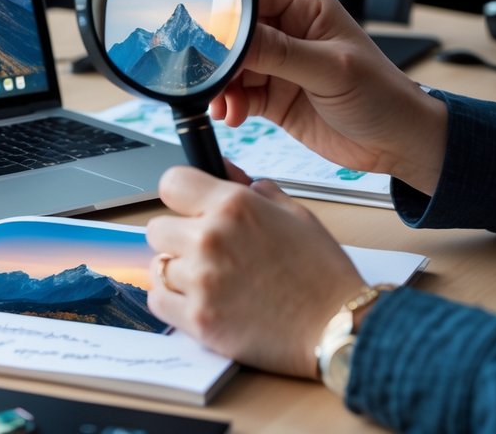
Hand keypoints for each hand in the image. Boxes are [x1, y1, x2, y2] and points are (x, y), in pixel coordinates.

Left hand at [147, 167, 365, 377]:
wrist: (338, 326)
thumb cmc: (321, 272)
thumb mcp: (295, 214)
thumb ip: (254, 189)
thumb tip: (224, 170)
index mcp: (234, 206)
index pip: (171, 182)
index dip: (180, 195)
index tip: (188, 207)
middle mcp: (211, 238)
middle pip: (156, 228)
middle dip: (177, 236)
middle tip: (204, 250)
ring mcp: (202, 281)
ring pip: (158, 266)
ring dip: (179, 271)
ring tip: (210, 279)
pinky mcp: (199, 319)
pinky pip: (158, 301)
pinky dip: (173, 301)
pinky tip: (199, 299)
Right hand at [211, 0, 445, 194]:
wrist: (398, 143)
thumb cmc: (383, 96)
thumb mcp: (331, 68)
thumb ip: (280, 52)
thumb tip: (236, 38)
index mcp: (305, 7)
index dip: (225, 15)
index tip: (208, 39)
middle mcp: (288, 31)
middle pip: (234, 35)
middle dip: (219, 58)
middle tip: (212, 79)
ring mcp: (279, 65)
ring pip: (231, 67)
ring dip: (221, 86)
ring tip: (226, 105)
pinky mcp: (273, 95)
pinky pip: (238, 94)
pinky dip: (229, 105)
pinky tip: (234, 115)